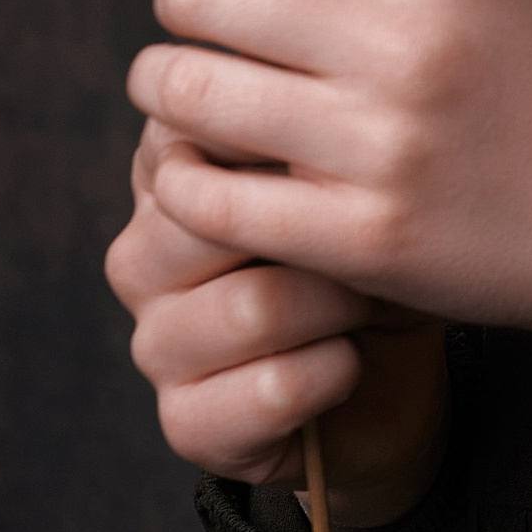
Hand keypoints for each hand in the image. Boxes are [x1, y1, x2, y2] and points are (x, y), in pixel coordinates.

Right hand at [104, 117, 438, 517]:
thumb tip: (310, 110)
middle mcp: (141, 255)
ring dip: (339, 307)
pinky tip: (348, 364)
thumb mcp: (354, 172)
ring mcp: (154, 342)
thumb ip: (312, 129)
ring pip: (254, 307)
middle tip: (376, 242)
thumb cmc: (371, 251)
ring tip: (367, 303)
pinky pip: (271, 389)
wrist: (390, 371)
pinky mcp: (186, 421)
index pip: (200, 128)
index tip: (352, 158)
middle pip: (217, 217)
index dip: (294, 147)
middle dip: (325, 230)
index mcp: (167, 173)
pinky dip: (333, 375)